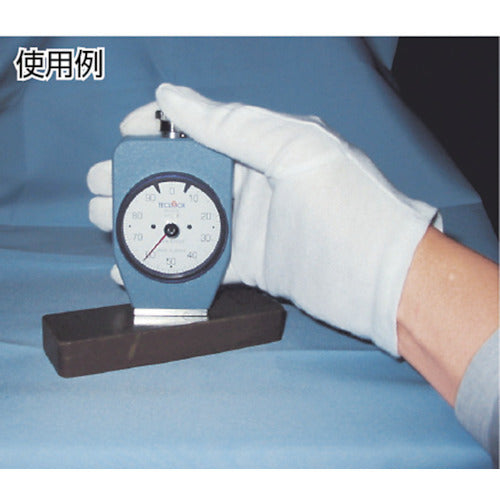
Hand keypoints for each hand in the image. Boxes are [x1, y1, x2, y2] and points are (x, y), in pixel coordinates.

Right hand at [88, 83, 440, 354]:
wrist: (386, 282)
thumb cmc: (350, 211)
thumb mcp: (297, 152)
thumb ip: (235, 125)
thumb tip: (171, 97)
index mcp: (266, 146)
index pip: (202, 127)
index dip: (159, 127)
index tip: (124, 135)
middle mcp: (255, 182)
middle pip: (185, 175)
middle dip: (139, 179)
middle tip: (100, 188)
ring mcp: (252, 226)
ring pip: (187, 219)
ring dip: (145, 221)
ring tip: (106, 224)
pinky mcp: (252, 266)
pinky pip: (202, 261)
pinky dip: (169, 264)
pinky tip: (135, 268)